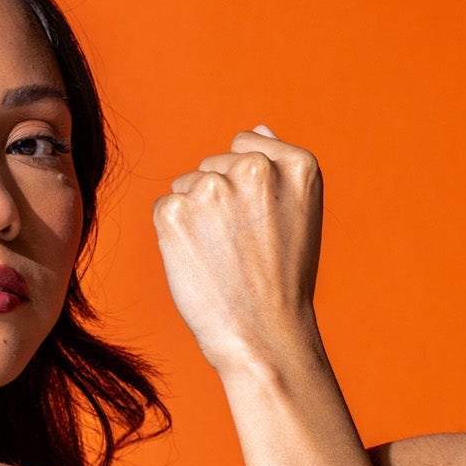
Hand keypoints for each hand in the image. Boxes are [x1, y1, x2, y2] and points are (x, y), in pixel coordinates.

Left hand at [152, 123, 324, 373]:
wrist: (262, 336)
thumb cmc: (283, 280)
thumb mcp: (300, 215)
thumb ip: (278, 167)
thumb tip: (257, 129)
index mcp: (298, 165)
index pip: (246, 145)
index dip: (248, 188)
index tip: (262, 225)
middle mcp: (256, 168)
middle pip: (213, 164)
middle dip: (220, 199)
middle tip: (242, 248)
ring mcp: (213, 188)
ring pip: (187, 185)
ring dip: (196, 216)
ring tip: (222, 257)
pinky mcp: (175, 210)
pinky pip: (166, 207)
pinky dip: (175, 233)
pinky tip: (199, 261)